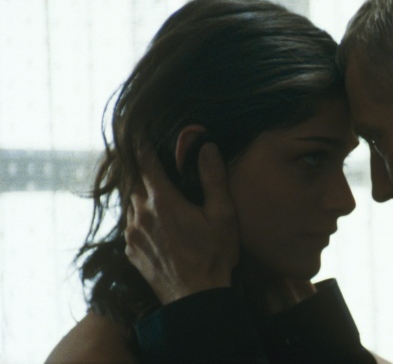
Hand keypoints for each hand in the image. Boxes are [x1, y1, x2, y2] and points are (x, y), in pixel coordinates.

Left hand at [125, 143, 238, 304]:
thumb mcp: (222, 214)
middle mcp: (141, 214)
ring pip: (131, 203)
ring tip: (161, 195)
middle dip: (145, 170)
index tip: (142, 133)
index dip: (143, 145)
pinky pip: (132, 225)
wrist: (196, 298)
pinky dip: (142, 217)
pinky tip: (159, 223)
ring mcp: (133, 234)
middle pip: (135, 181)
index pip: (145, 161)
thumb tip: (206, 147)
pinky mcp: (131, 251)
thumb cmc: (213, 255)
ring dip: (143, 195)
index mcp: (162, 200)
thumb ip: (212, 177)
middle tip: (156, 163)